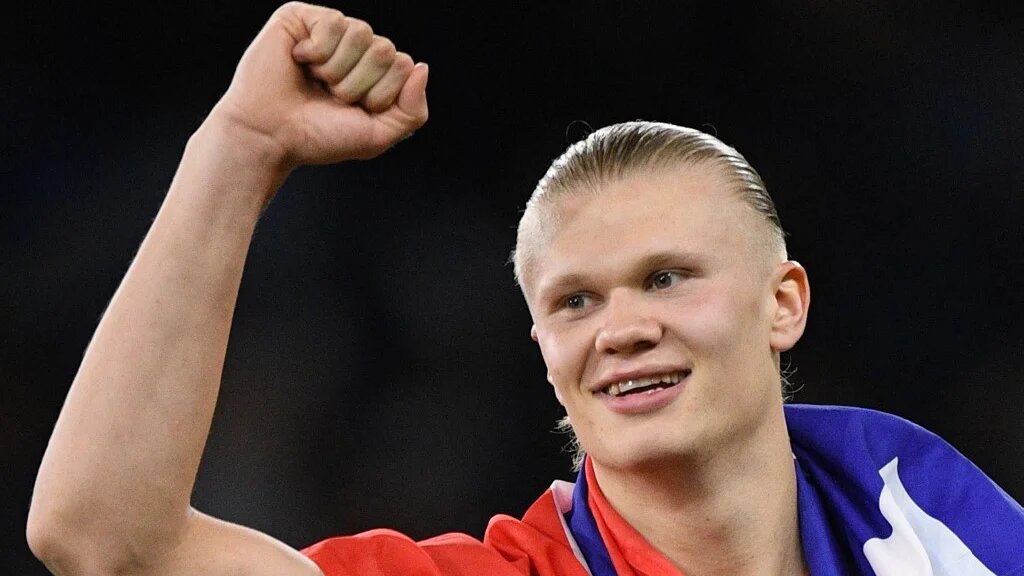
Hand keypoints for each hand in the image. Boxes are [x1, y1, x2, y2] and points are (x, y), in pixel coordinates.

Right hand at [207, 2, 428, 170]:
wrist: (271, 136)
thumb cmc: (318, 136)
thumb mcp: (378, 136)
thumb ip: (413, 111)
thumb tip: (421, 67)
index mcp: (375, 73)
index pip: (403, 66)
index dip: (380, 95)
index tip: (352, 110)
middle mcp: (356, 49)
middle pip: (385, 50)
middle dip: (358, 84)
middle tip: (330, 96)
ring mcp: (330, 32)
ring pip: (362, 33)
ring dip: (337, 69)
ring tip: (315, 80)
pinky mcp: (302, 17)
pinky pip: (334, 22)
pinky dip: (317, 51)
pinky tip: (299, 60)